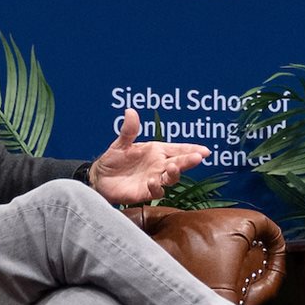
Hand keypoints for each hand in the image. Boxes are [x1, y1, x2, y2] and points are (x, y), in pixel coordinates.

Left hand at [87, 107, 210, 203]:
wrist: (100, 178)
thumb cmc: (112, 160)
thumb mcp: (120, 143)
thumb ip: (129, 130)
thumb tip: (130, 111)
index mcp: (156, 151)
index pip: (178, 149)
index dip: (192, 149)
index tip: (204, 150)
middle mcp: (158, 165)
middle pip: (179, 163)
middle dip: (189, 160)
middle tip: (198, 157)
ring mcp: (154, 179)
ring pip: (171, 178)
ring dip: (174, 173)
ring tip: (173, 167)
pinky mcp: (146, 193)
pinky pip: (156, 191)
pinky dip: (156, 187)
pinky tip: (152, 181)